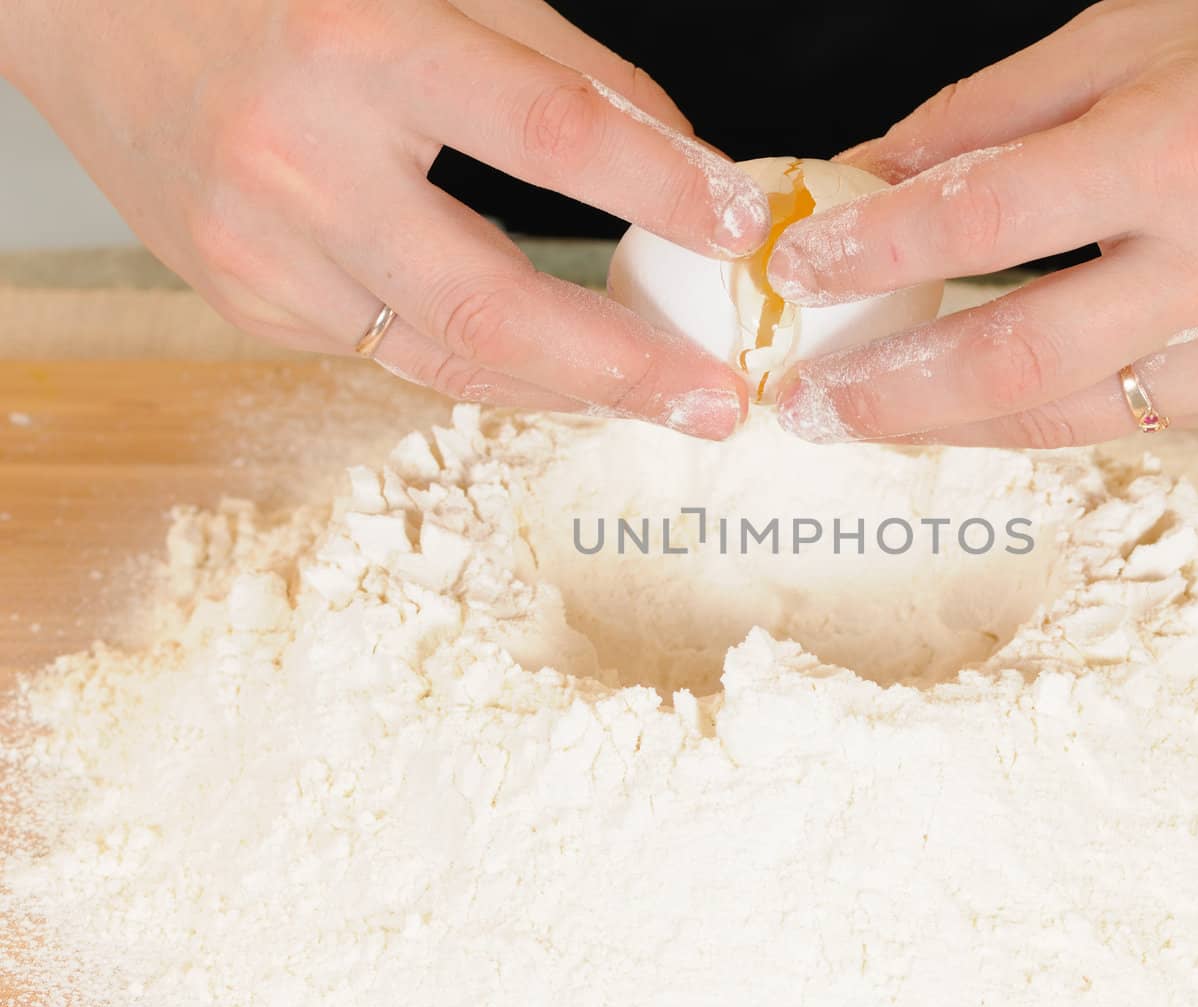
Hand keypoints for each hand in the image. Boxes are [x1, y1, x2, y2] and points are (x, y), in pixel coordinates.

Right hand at [1, 0, 770, 438]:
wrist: (83, 7)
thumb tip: (679, 156)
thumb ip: (559, 63)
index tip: (741, 222)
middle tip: (715, 402)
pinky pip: (389, 350)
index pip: (545, 129)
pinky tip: (545, 364)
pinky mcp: (246, 302)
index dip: (658, 185)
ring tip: (653, 395)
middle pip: (489, 305)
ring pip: (444, 356)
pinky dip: (480, 360)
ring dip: (564, 387)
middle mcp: (300, 164)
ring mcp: (261, 252)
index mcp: (359, 49)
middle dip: (621, 367)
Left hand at [765, 0, 1197, 445]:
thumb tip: (877, 174)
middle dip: (892, 393)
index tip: (801, 270)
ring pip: (1071, 417)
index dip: (873, 253)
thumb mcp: (1140, 31)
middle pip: (1015, 362)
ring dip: (956, 422)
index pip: (983, 221)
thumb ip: (996, 112)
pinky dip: (1056, 407)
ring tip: (876, 415)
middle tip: (807, 405)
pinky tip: (992, 396)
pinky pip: (1143, 415)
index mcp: (1188, 151)